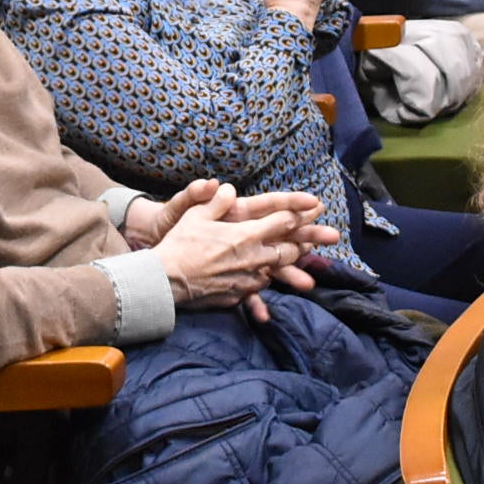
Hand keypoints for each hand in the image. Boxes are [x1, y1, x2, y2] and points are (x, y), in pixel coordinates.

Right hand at [154, 185, 332, 310]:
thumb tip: (228, 188)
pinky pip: (258, 288)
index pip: (281, 221)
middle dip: (303, 243)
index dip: (299, 213)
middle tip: (316, 241)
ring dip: (289, 265)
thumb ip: (216, 201)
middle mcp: (254, 257)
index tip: (313, 208)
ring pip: (277, 271)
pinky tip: (266, 279)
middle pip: (288, 250)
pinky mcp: (239, 294)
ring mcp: (248, 279)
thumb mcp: (196, 214)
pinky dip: (264, 281)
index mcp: (247, 234)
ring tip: (300, 261)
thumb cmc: (180, 244)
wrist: (167, 280)